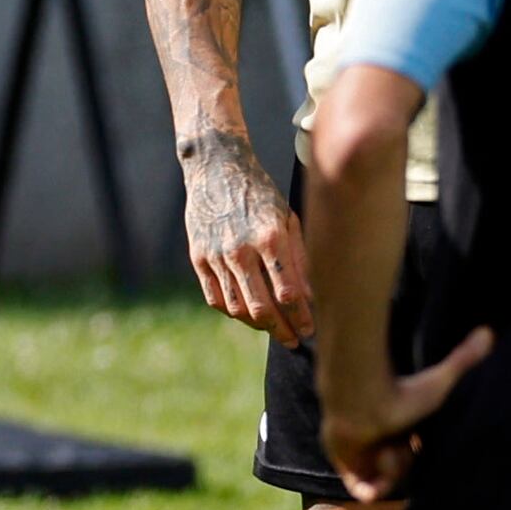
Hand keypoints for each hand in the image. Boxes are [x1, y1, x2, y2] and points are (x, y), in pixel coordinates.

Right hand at [180, 136, 311, 340]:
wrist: (216, 169)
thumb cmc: (260, 194)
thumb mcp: (288, 218)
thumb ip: (300, 258)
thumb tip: (312, 297)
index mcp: (269, 237)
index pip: (289, 292)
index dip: (301, 317)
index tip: (310, 329)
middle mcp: (241, 249)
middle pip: (262, 307)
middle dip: (281, 330)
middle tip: (293, 340)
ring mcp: (216, 255)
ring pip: (237, 308)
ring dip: (257, 325)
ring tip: (272, 328)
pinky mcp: (198, 258)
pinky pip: (215, 298)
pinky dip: (233, 312)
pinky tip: (247, 313)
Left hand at [326, 324, 487, 499]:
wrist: (360, 401)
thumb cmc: (401, 393)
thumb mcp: (439, 382)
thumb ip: (463, 360)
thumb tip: (488, 332)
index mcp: (399, 426)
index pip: (413, 450)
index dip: (416, 450)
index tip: (416, 441)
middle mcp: (379, 439)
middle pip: (400, 465)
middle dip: (403, 460)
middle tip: (400, 443)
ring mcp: (359, 452)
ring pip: (383, 478)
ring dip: (388, 469)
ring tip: (385, 447)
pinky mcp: (343, 464)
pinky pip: (361, 488)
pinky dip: (370, 486)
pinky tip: (372, 473)